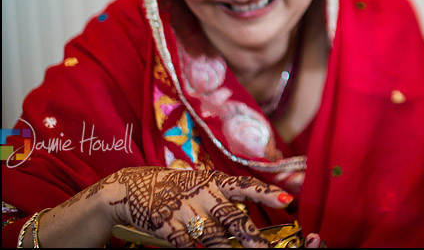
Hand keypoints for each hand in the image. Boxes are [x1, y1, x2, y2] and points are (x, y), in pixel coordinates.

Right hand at [99, 167, 291, 246]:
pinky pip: (186, 245)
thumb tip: (246, 212)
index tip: (288, 200)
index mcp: (215, 181)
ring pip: (212, 236)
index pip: (246, 185)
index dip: (267, 193)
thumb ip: (224, 197)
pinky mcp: (167, 226)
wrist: (133, 188)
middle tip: (267, 249)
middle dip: (252, 236)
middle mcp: (203, 194)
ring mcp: (185, 210)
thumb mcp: (201, 184)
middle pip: (232, 218)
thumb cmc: (176, 187)